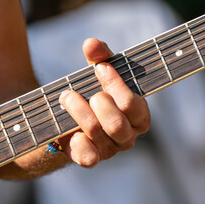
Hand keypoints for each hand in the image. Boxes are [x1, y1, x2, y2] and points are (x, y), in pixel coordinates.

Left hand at [58, 38, 150, 166]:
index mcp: (138, 116)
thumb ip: (99, 57)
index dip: (115, 85)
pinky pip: (88, 157)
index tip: (99, 68)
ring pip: (96, 133)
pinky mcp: (92, 159)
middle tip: (75, 91)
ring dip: (77, 111)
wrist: (71, 118)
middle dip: (95, 102)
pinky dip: (77, 141)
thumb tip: (91, 44)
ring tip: (65, 97)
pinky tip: (69, 130)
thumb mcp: (97, 73)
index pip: (133, 104)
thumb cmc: (92, 93)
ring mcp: (110, 150)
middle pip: (116, 123)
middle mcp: (128, 136)